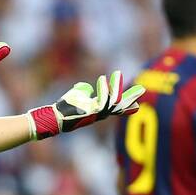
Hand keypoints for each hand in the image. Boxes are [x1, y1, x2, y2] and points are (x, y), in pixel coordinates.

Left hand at [29, 71, 144, 139]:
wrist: (55, 118)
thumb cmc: (64, 108)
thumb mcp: (75, 97)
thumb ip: (83, 92)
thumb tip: (86, 88)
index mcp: (97, 112)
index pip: (115, 108)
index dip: (126, 105)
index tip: (137, 104)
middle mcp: (98, 115)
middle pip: (118, 107)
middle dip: (129, 99)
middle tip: (141, 91)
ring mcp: (95, 114)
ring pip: (111, 103)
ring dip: (116, 90)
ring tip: (119, 76)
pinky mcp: (89, 112)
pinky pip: (101, 101)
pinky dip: (104, 91)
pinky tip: (105, 81)